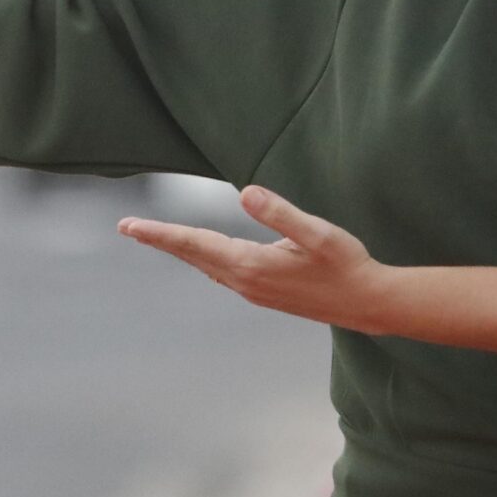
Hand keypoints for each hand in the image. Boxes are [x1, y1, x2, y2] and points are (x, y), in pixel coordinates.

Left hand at [116, 185, 384, 331]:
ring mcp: (253, 291)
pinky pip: (222, 273)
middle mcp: (245, 281)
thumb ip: (281, 213)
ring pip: (206, 266)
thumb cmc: (347, 265)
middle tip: (127, 227)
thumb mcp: (318, 233)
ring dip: (181, 250)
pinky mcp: (263, 293)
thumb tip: (246, 193)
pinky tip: (201, 253)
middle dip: (160, 241)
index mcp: (252, 265)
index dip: (161, 234)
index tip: (130, 227)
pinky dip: (203, 259)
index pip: (195, 244)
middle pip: (193, 256)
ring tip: (155, 237)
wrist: (369, 303)